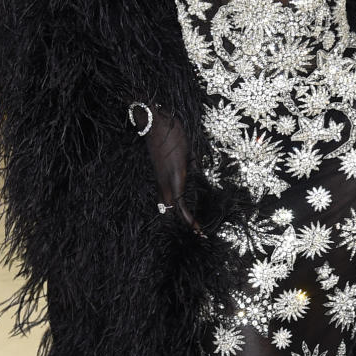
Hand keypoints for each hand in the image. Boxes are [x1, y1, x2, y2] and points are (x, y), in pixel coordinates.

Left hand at [142, 106, 198, 231]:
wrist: (156, 119)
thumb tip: (199, 172)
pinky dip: (186, 216)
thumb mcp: (183, 152)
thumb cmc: (168, 131)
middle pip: (169, 209)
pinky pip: (179, 202)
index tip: (189, 224)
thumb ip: (191, 165)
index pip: (168, 201)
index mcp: (163, 177)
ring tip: (198, 235)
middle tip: (196, 235)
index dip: (177, 214)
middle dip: (182, 224)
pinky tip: (194, 225)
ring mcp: (167, 181)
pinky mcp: (174, 177)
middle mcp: (163, 182)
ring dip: (185, 223)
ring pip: (173, 209)